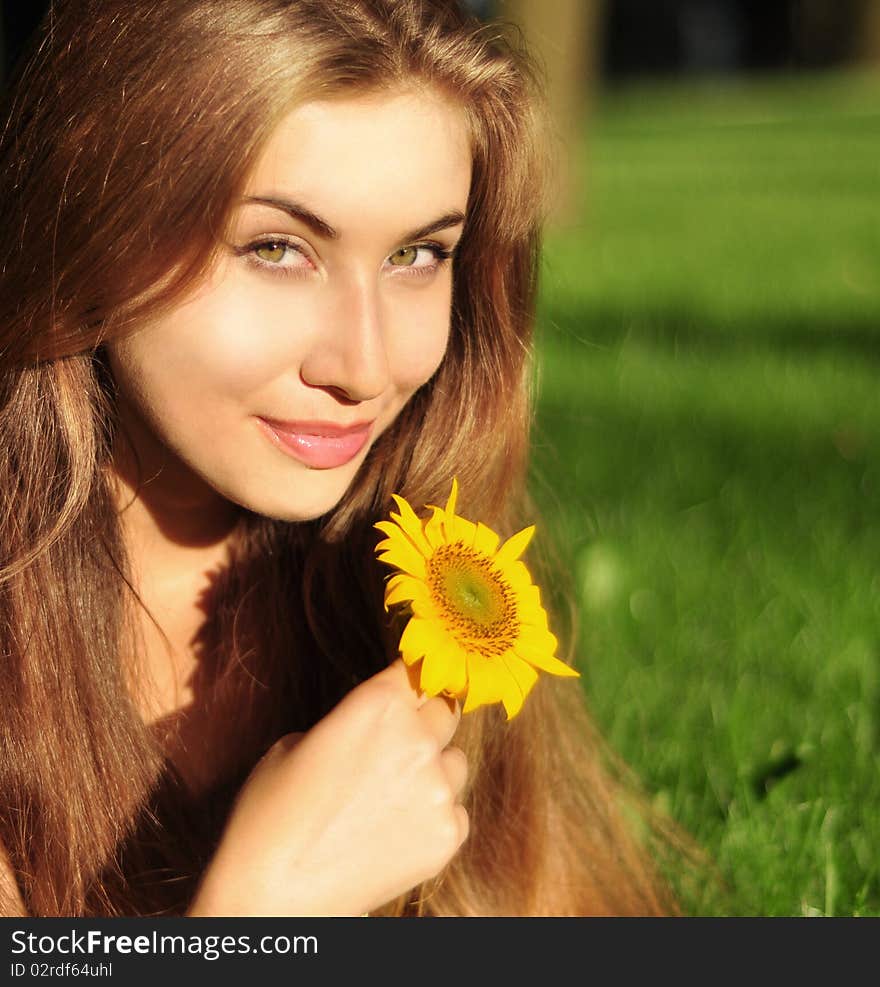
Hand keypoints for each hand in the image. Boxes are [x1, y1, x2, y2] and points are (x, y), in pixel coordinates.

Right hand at [188, 660, 467, 915]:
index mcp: (378, 703)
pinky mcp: (447, 835)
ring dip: (433, 771)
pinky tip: (395, 832)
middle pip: (445, 711)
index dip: (411, 679)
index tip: (409, 687)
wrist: (274, 894)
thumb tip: (372, 728)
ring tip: (390, 798)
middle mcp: (417, 739)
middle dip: (425, 722)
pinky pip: (455, 810)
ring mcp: (437, 789)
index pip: (416, 671)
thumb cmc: (270, 814)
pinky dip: (432, 817)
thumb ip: (349, 722)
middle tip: (398, 746)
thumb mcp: (295, 743)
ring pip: (455, 763)